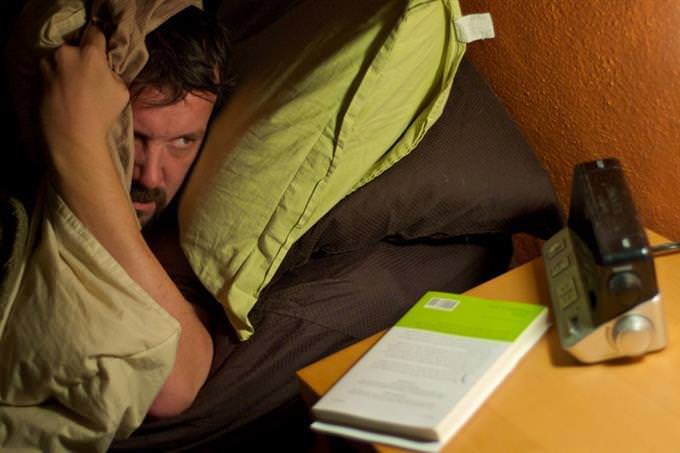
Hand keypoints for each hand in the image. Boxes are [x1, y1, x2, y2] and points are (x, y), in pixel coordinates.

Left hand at [39, 23, 128, 163]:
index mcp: (90, 53)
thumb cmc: (102, 113)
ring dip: (66, 68)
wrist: (73, 135)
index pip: (95, 32)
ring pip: (60, 60)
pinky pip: (50, 73)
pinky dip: (56, 79)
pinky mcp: (38, 79)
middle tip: (89, 74)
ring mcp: (49, 66)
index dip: (99, 40)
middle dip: (81, 57)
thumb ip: (112, 73)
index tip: (102, 49)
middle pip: (75, 47)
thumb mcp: (121, 91)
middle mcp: (66, 53)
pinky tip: (63, 94)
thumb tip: (106, 70)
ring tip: (74, 87)